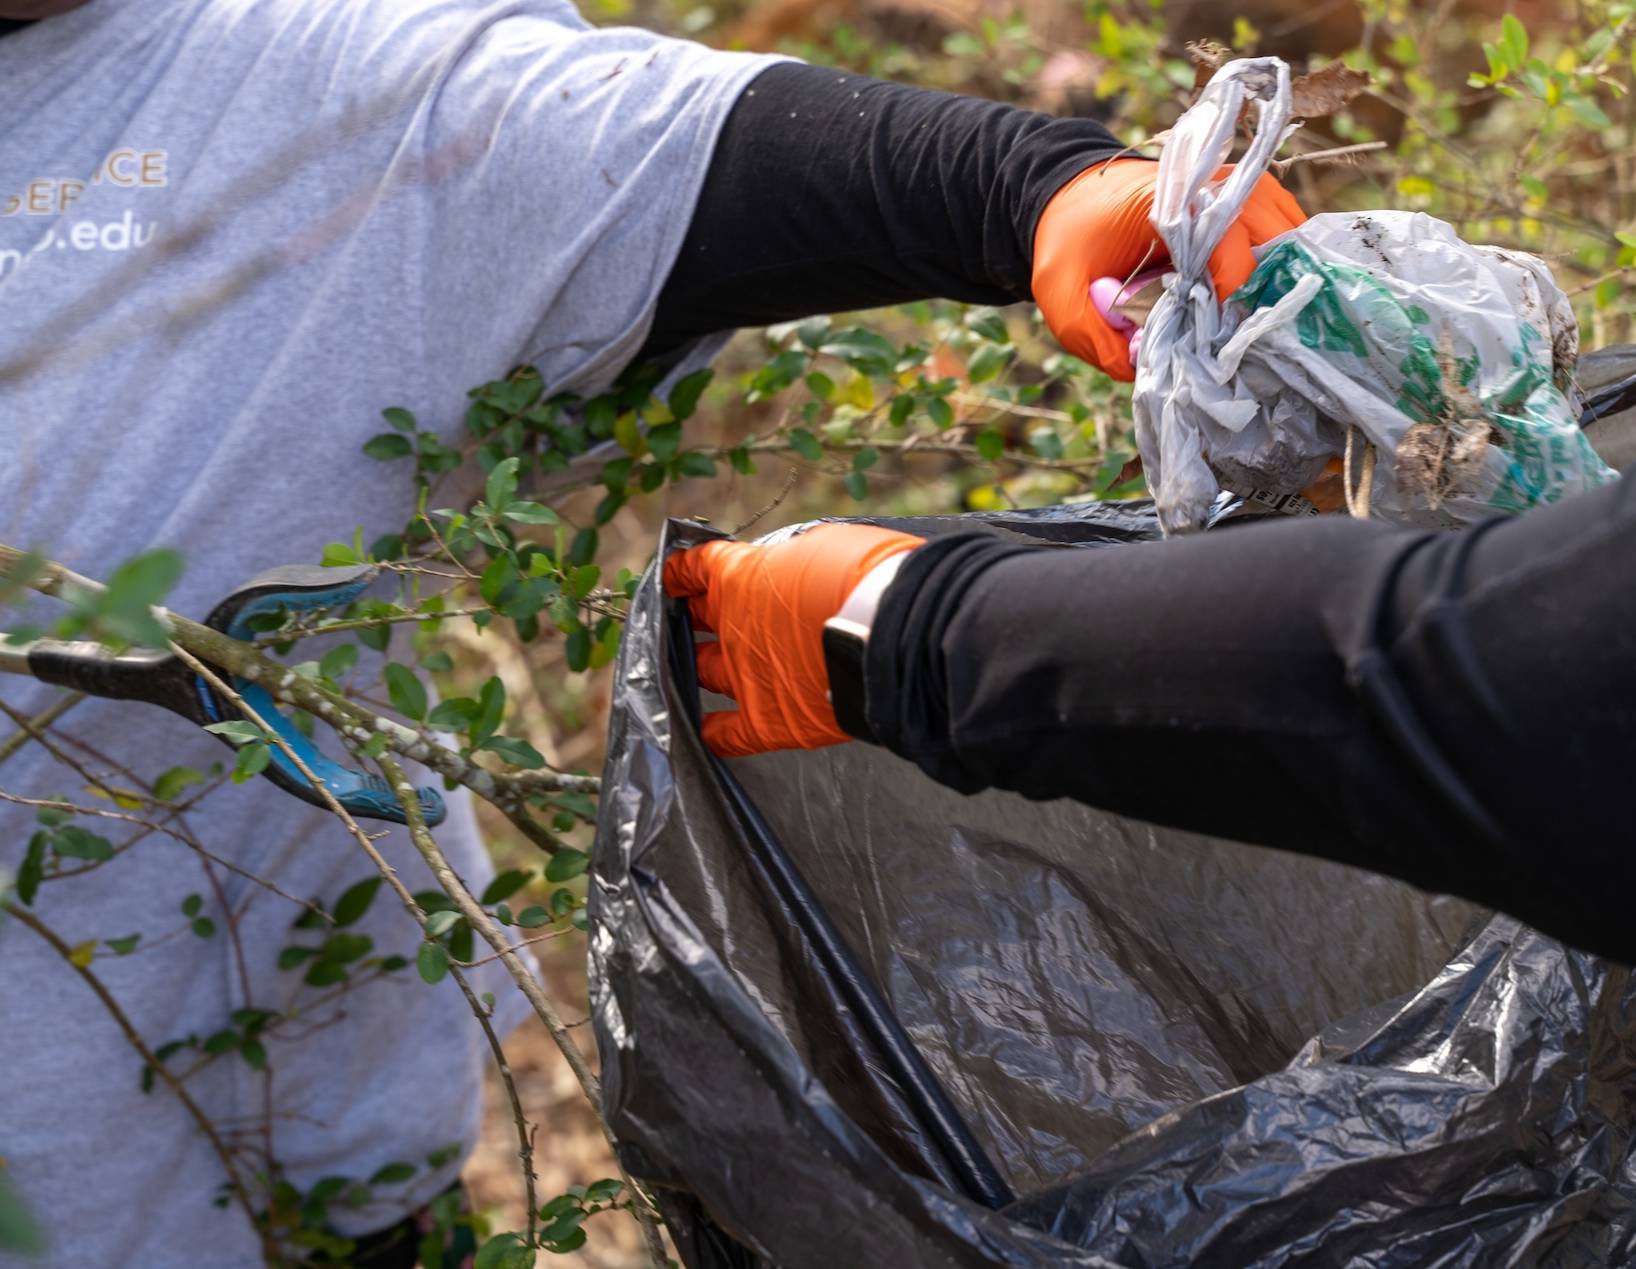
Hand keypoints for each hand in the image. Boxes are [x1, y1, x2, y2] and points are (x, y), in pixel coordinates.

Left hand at [662, 524, 923, 757]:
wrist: (889, 634)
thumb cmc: (863, 576)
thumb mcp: (822, 544)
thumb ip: (791, 560)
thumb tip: (788, 571)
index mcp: (741, 578)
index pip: (698, 568)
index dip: (684, 570)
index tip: (676, 573)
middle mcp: (734, 629)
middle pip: (698, 622)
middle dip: (692, 618)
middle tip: (690, 619)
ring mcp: (746, 678)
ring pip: (705, 672)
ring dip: (698, 666)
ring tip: (693, 664)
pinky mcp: (768, 723)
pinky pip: (726, 735)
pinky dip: (710, 732)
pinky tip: (700, 730)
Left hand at [1031, 157, 1306, 380]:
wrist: (1073, 196)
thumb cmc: (1069, 239)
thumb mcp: (1060, 291)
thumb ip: (1094, 336)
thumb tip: (1145, 372)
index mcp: (1175, 201)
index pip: (1232, 242)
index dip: (1236, 293)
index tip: (1224, 338)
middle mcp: (1220, 188)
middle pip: (1278, 239)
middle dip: (1270, 295)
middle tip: (1251, 342)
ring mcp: (1241, 193)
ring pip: (1290, 240)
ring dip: (1281, 286)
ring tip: (1259, 331)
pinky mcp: (1249, 208)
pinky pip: (1284, 240)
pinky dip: (1279, 275)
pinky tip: (1261, 311)